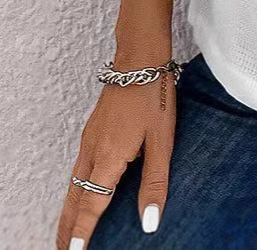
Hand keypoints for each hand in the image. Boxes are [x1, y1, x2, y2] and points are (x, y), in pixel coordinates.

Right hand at [56, 49, 177, 248]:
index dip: (82, 232)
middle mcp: (93, 150)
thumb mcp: (162, 141)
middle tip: (62, 249)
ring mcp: (90, 138)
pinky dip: (75, 188)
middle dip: (68, 226)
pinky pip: (78, 167)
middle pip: (74, 197)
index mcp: (109, 157)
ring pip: (73, 183)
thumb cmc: (154, 96)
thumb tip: (149, 222)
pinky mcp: (94, 129)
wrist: (140, 57)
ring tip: (68, 230)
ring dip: (69, 209)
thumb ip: (154, 183)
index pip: (91, 205)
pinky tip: (82, 191)